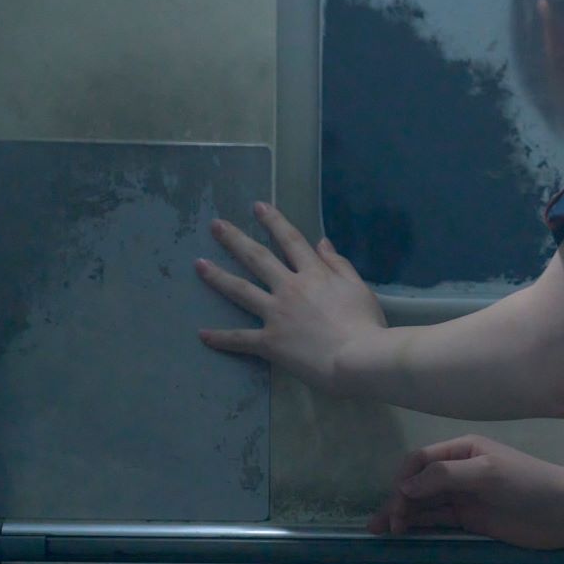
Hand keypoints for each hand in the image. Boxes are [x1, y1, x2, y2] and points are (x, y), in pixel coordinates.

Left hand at [197, 201, 386, 393]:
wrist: (357, 357)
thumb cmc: (365, 323)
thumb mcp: (359, 287)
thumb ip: (339, 264)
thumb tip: (322, 242)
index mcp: (314, 273)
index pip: (291, 240)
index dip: (274, 221)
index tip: (258, 206)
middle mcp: (289, 288)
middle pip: (258, 258)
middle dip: (235, 239)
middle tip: (215, 226)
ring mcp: (276, 314)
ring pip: (241, 291)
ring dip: (217, 276)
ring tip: (198, 264)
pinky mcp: (269, 341)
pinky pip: (241, 338)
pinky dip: (221, 337)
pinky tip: (202, 334)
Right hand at [367, 435, 563, 549]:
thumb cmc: (527, 483)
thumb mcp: (486, 472)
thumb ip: (445, 476)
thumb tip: (406, 485)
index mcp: (464, 448)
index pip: (421, 459)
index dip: (404, 477)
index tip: (398, 500)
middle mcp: (459, 470)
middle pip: (418, 482)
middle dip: (397, 499)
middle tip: (382, 525)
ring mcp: (464, 495)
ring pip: (425, 503)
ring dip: (402, 514)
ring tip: (381, 531)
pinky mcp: (470, 518)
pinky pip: (438, 519)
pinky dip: (419, 524)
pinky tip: (404, 533)